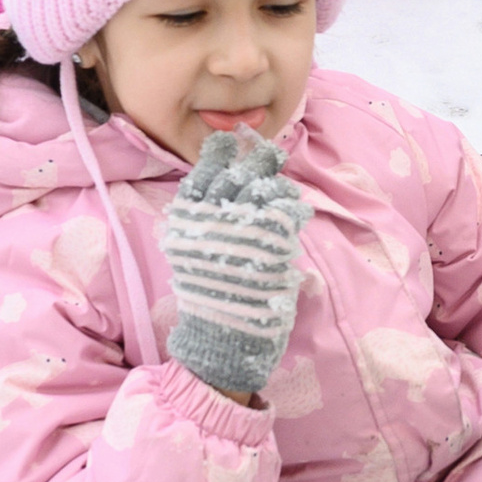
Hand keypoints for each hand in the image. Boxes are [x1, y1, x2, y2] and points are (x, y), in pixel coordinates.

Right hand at [161, 130, 306, 401]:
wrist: (223, 341)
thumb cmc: (211, 301)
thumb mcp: (194, 256)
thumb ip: (205, 223)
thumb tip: (223, 187)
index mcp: (186, 226)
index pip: (200, 178)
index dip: (215, 155)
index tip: (227, 139)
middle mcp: (211, 224)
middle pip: (236, 177)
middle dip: (254, 160)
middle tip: (267, 150)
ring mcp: (242, 233)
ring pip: (262, 189)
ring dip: (276, 182)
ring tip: (282, 182)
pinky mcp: (271, 245)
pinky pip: (286, 212)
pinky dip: (293, 207)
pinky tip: (296, 210)